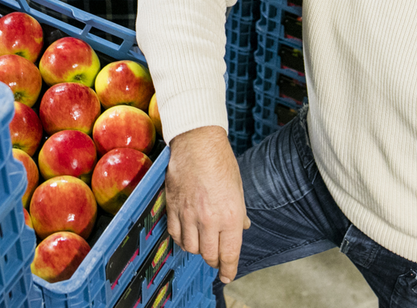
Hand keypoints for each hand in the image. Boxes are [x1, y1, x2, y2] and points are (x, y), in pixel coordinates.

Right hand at [165, 125, 249, 283]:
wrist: (197, 141)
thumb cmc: (221, 162)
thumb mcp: (238, 189)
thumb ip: (239, 213)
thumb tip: (243, 228)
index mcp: (230, 216)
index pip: (229, 254)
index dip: (228, 269)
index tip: (227, 275)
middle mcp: (209, 219)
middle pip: (208, 255)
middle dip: (214, 260)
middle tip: (216, 256)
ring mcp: (188, 213)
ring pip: (190, 247)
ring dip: (197, 249)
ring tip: (201, 242)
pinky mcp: (173, 206)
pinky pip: (174, 233)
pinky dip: (181, 238)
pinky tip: (186, 233)